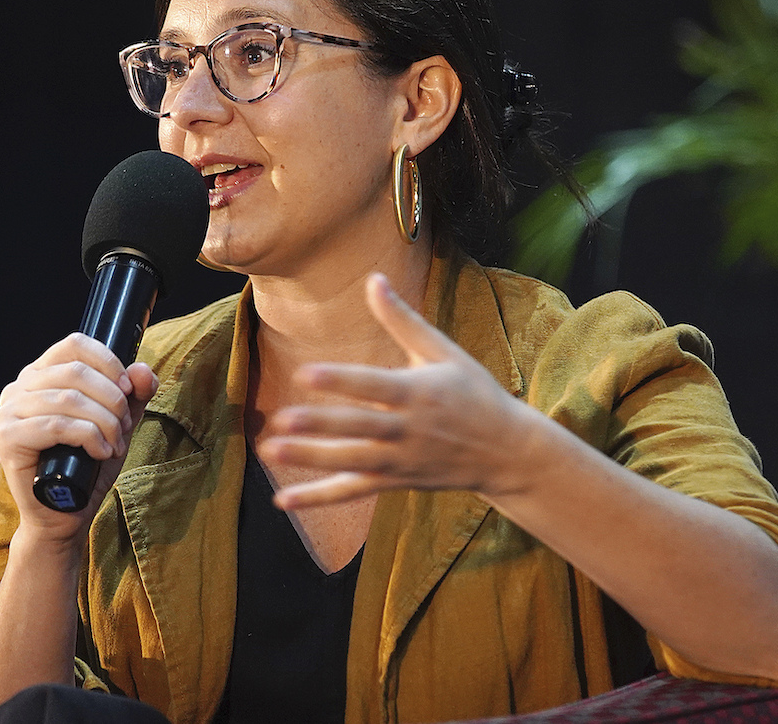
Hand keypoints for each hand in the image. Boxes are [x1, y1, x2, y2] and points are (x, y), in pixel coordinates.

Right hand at [0, 332, 158, 540]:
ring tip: (114, 444)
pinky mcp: (7, 439)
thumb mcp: (118, 424)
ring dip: (105, 422)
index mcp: (41, 375)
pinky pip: (57, 425)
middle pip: (76, 372)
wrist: (66, 515)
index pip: (74, 344)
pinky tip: (100, 452)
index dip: (108, 363)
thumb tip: (142, 369)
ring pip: (69, 398)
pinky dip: (89, 437)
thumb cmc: (87, 467)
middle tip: (124, 427)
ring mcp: (8, 412)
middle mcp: (19, 388)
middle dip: (112, 400)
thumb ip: (133, 395)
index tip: (128, 390)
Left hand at [259, 273, 548, 508]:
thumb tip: (374, 278)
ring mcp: (401, 460)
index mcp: (420, 393)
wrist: (508, 452)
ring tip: (270, 449)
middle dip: (320, 427)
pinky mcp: (395, 481)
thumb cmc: (475, 392)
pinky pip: (352, 491)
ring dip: (310, 459)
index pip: (374, 387)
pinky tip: (282, 499)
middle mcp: (409, 430)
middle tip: (281, 420)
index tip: (305, 374)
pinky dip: (318, 496)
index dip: (340, 381)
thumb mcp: (444, 352)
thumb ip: (403, 319)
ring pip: (350, 462)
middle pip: (359, 429)